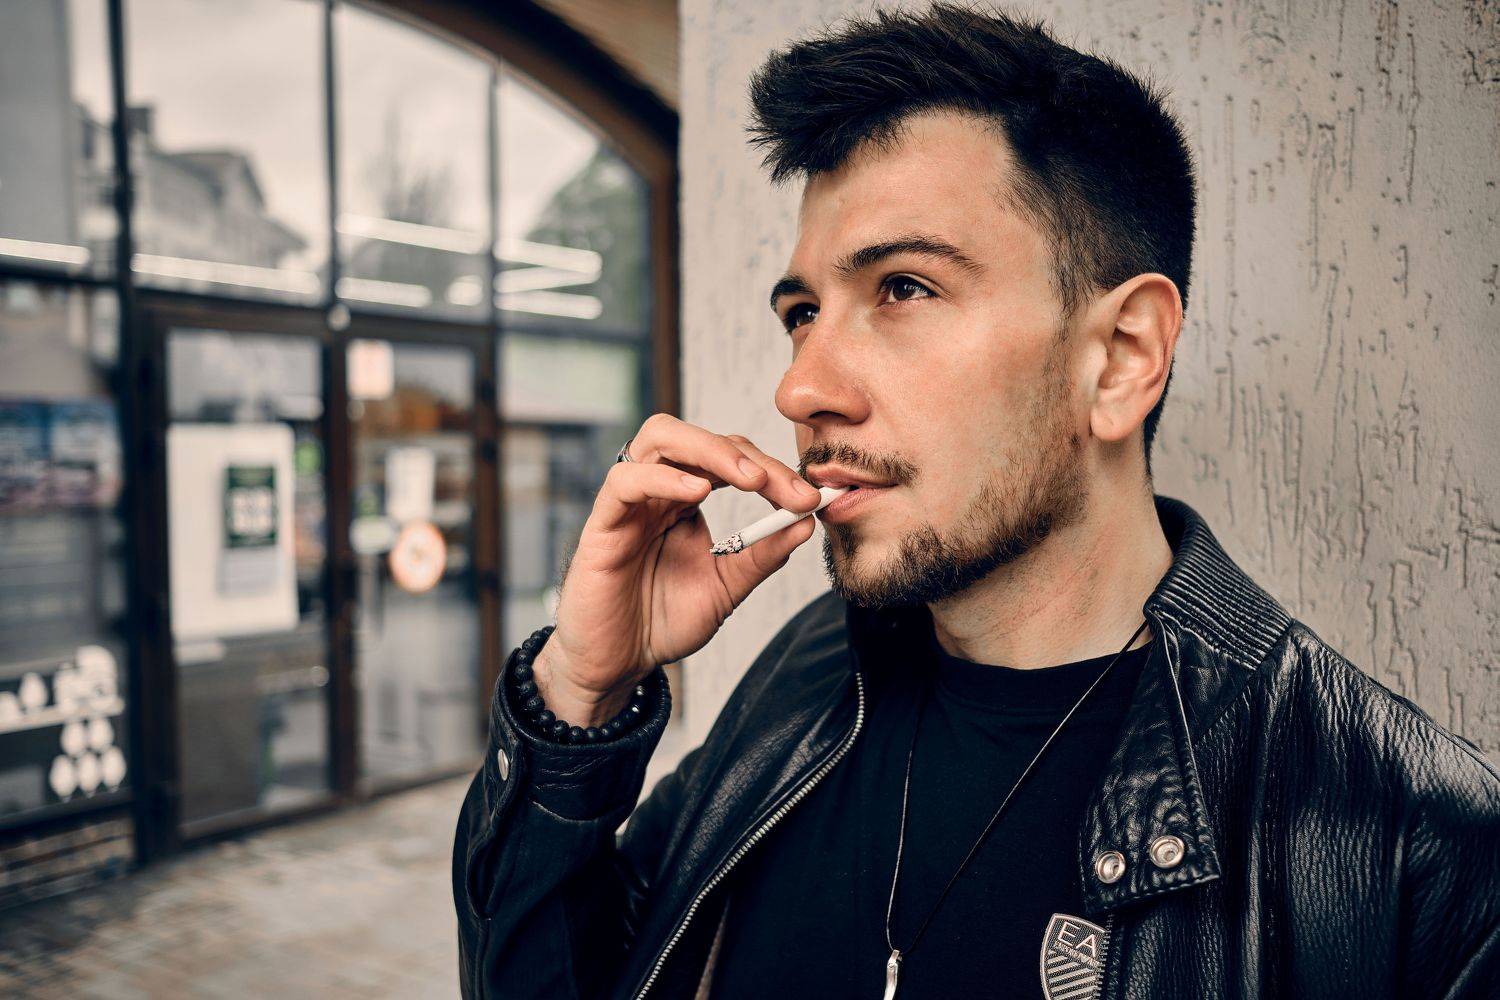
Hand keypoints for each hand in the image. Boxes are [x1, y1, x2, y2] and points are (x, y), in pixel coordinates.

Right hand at [532, 413, 822, 725]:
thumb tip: (805, 522)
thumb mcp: (726, 588)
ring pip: (659, 438)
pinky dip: (663, 478)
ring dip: (710, 450)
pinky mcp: (602, 524)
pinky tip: (697, 493)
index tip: (809, 499)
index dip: (772, 471)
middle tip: (787, 488)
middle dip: (748, 456)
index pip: (730, 460)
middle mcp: (657, 491)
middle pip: (698, 438)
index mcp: (685, 500)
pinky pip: (624, 481)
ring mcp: (629, 503)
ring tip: (750, 479)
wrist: (619, 665)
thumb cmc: (662, 623)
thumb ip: (761, 555)